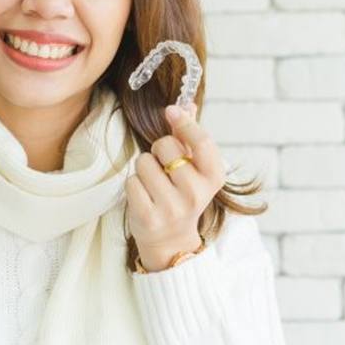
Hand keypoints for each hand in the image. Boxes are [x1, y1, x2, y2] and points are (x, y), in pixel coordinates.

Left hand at [125, 102, 226, 270]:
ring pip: (143, 162)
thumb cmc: (182, 195)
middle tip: (164, 167)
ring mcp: (172, 207)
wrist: (171, 241)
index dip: (185, 123)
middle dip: (158, 150)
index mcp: (213, 179)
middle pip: (165, 146)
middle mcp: (195, 194)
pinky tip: (144, 196)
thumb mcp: (194, 169)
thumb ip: (190, 136)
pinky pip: (131, 181)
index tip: (171, 111)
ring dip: (143, 168)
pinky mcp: (148, 217)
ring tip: (154, 184)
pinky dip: (133, 185)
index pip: (202, 142)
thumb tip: (187, 103)